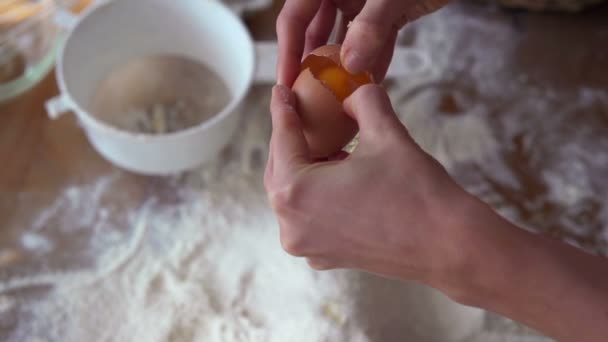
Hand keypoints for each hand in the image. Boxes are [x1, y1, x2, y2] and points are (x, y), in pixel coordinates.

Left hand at [264, 84, 477, 284]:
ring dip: (304, 166)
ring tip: (323, 142)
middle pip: (281, 169)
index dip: (282, 109)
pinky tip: (336, 173)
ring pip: (294, 194)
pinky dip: (316, 193)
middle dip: (290, 139)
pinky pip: (309, 215)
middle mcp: (292, 225)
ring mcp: (307, 246)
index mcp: (296, 193)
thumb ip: (362, 102)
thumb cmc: (416, 192)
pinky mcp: (325, 256)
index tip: (280, 89)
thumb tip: (352, 93)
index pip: (282, 139)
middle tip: (299, 112)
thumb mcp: (386, 133)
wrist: (449, 246)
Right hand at [276, 0, 449, 85]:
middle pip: (315, 29)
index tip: (286, 82)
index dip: (287, 50)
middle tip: (306, 95)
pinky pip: (374, 39)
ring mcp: (363, 0)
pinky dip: (373, 60)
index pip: (294, 16)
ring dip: (345, 65)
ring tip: (339, 95)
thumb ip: (370, 25)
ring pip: (345, 37)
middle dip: (312, 61)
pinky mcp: (388, 10)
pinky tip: (371, 84)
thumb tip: (350, 66)